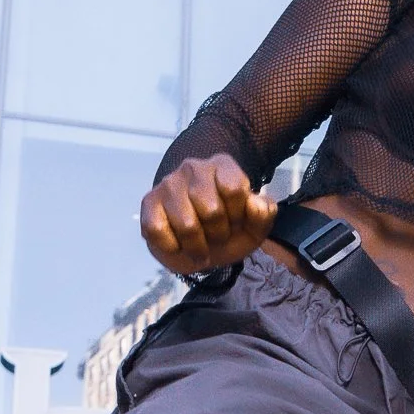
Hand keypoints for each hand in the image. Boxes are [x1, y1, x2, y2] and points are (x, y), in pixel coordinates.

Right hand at [140, 156, 276, 273]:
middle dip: (218, 234)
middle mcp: (194, 167)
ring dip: (197, 246)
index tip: (236, 223)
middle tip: (216, 237)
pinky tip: (178, 244)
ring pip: (187, 224)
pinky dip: (173, 247)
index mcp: (223, 166)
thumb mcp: (254, 228)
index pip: (234, 188)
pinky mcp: (149, 202)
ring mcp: (169, 184)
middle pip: (212, 210)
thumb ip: (264, 214)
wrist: (198, 246)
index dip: (238, 215)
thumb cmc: (227, 231)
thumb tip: (254, 203)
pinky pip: (158, 230)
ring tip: (200, 246)